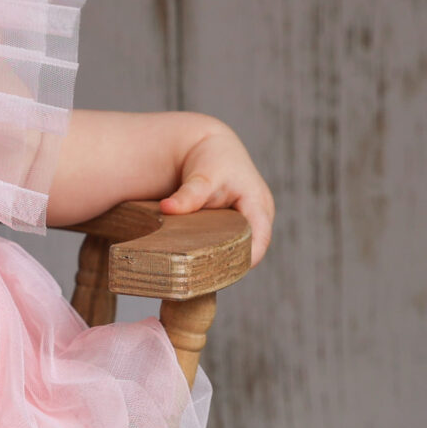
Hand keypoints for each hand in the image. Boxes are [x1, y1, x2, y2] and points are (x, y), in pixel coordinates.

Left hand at [158, 121, 273, 267]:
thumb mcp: (203, 176)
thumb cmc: (211, 159)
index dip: (243, 261)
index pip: (259, 242)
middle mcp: (259, 217)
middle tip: (200, 279)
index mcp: (259, 206)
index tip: (217, 274)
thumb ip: (189, 195)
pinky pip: (229, 244)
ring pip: (238, 248)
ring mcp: (248, 222)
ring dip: (221, 259)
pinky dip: (214, 251)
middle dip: (229, 264)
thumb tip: (167, 209)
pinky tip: (194, 263)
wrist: (208, 148)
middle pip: (249, 250)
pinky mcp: (235, 225)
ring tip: (195, 274)